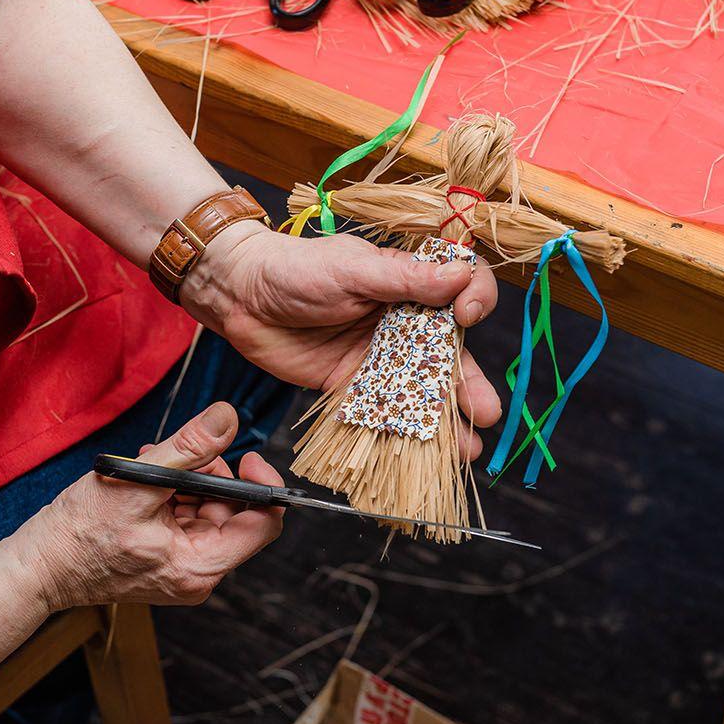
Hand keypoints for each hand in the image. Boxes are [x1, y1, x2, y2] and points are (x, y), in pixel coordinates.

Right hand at [21, 402, 283, 607]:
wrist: (37, 568)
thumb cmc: (78, 534)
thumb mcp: (138, 481)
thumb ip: (189, 448)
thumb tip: (228, 417)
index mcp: (200, 566)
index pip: (264, 524)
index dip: (261, 483)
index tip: (243, 453)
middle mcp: (198, 575)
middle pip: (235, 513)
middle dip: (213, 475)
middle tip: (182, 452)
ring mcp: (181, 570)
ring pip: (208, 512)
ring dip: (189, 481)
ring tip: (154, 462)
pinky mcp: (165, 562)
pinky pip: (186, 520)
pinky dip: (173, 495)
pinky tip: (148, 479)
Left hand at [180, 223, 503, 457]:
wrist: (240, 297)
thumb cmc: (295, 269)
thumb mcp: (352, 269)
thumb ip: (405, 279)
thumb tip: (460, 278)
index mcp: (409, 283)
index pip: (462, 288)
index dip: (474, 301)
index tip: (465, 316)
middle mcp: (402, 322)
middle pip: (450, 354)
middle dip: (469, 385)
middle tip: (483, 411)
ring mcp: (379, 357)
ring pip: (421, 390)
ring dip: (445, 419)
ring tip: (465, 447)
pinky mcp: (352, 386)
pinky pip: (383, 412)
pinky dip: (401, 434)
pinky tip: (420, 454)